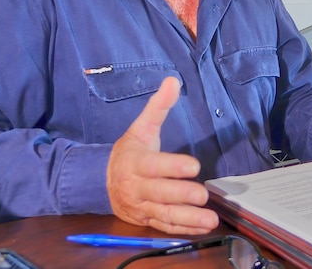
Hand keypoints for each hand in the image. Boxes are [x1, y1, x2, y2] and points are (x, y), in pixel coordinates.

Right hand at [107, 76, 217, 233]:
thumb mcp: (141, 127)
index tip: (193, 165)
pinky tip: (203, 228)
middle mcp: (137, 188)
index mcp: (136, 163)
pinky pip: (166, 227)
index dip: (173, 166)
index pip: (154, 166)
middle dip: (181, 195)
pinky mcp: (147, 220)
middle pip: (159, 193)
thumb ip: (158, 107)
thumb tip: (172, 81)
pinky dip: (185, 230)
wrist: (101, 181)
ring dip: (188, 218)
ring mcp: (142, 207)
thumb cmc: (129, 152)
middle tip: (203, 195)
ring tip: (210, 219)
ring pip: (164, 214)